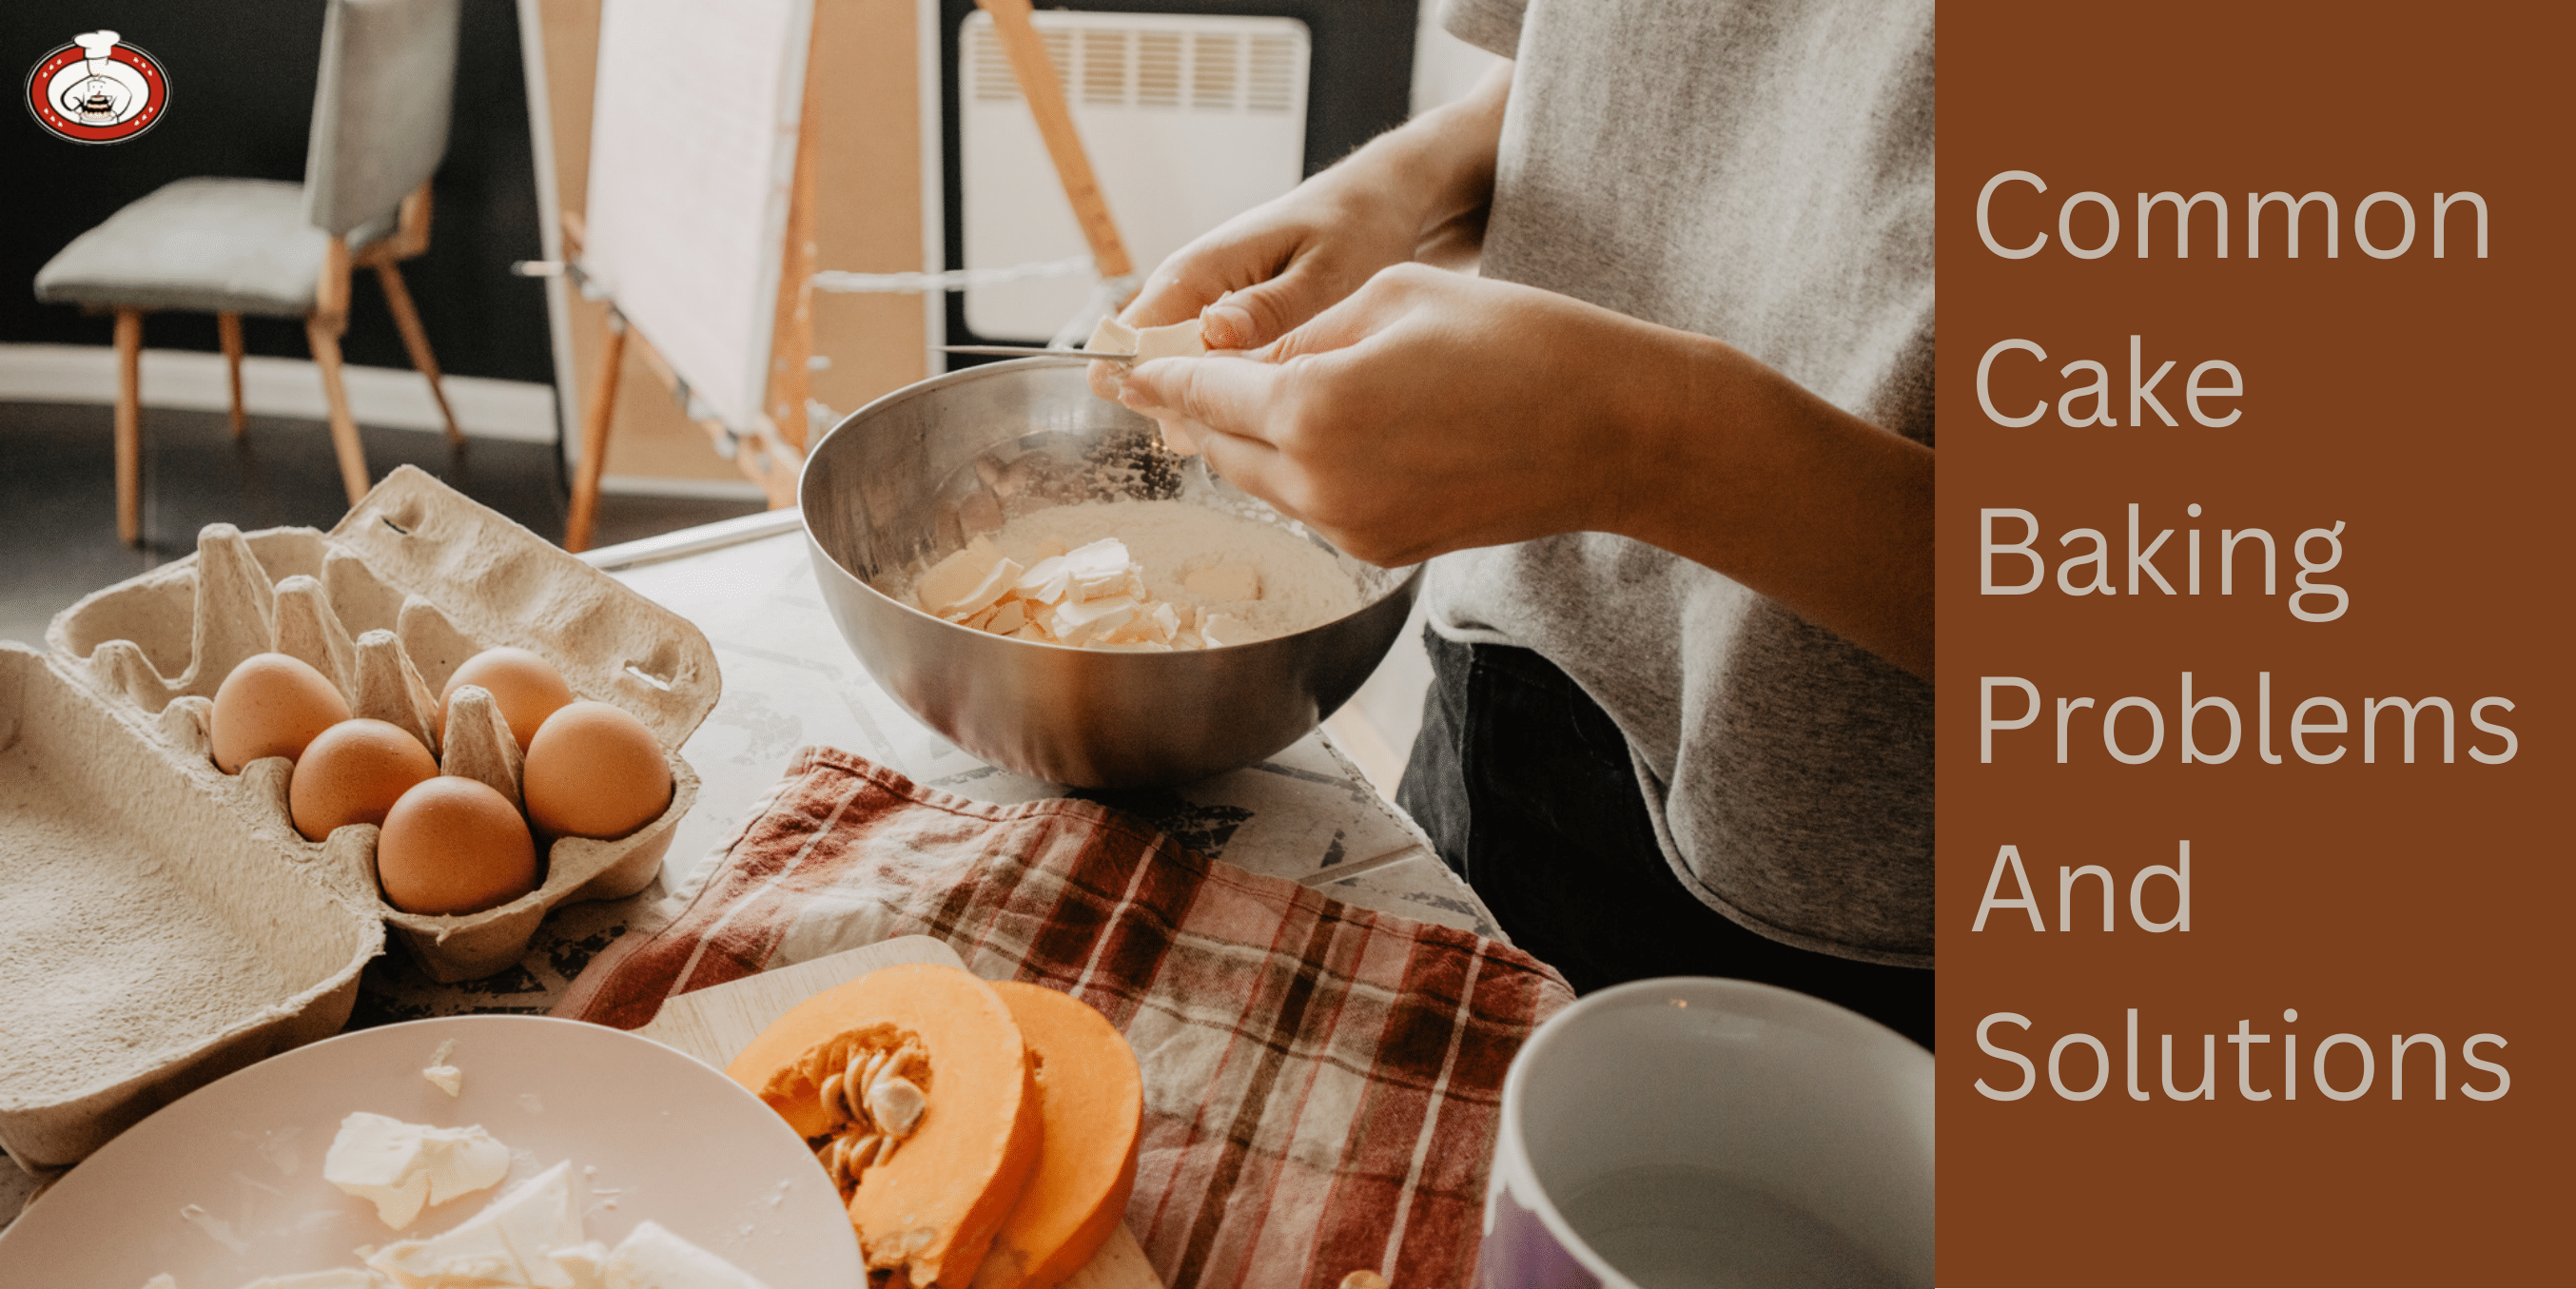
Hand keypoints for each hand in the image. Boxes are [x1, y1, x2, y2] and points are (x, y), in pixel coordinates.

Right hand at [1088, 61, 1510, 400]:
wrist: (1375, 201)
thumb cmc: (1355, 229)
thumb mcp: (1325, 272)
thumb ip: (1268, 309)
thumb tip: (1211, 334)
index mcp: (1197, 272)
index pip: (1131, 340)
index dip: (1152, 390)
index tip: (1207, 424)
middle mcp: (1185, 289)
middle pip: (1148, 367)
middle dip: (1189, 407)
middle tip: (1259, 427)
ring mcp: (1200, 305)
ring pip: (1176, 373)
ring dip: (1213, 404)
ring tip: (1276, 417)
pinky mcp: (1223, 320)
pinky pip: (1206, 367)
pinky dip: (1234, 392)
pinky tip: (1279, 403)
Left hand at [1115, 264, 1677, 567]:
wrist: (1620, 432)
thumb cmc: (1524, 345)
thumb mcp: (1397, 297)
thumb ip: (1309, 334)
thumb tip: (1256, 363)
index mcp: (1310, 410)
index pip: (1203, 393)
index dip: (1157, 375)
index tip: (1121, 365)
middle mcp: (1318, 483)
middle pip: (1223, 447)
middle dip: (1196, 411)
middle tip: (1164, 381)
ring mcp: (1352, 527)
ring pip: (1267, 481)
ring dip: (1252, 442)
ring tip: (1246, 401)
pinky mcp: (1388, 548)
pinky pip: (1317, 504)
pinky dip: (1304, 469)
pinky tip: (1327, 434)